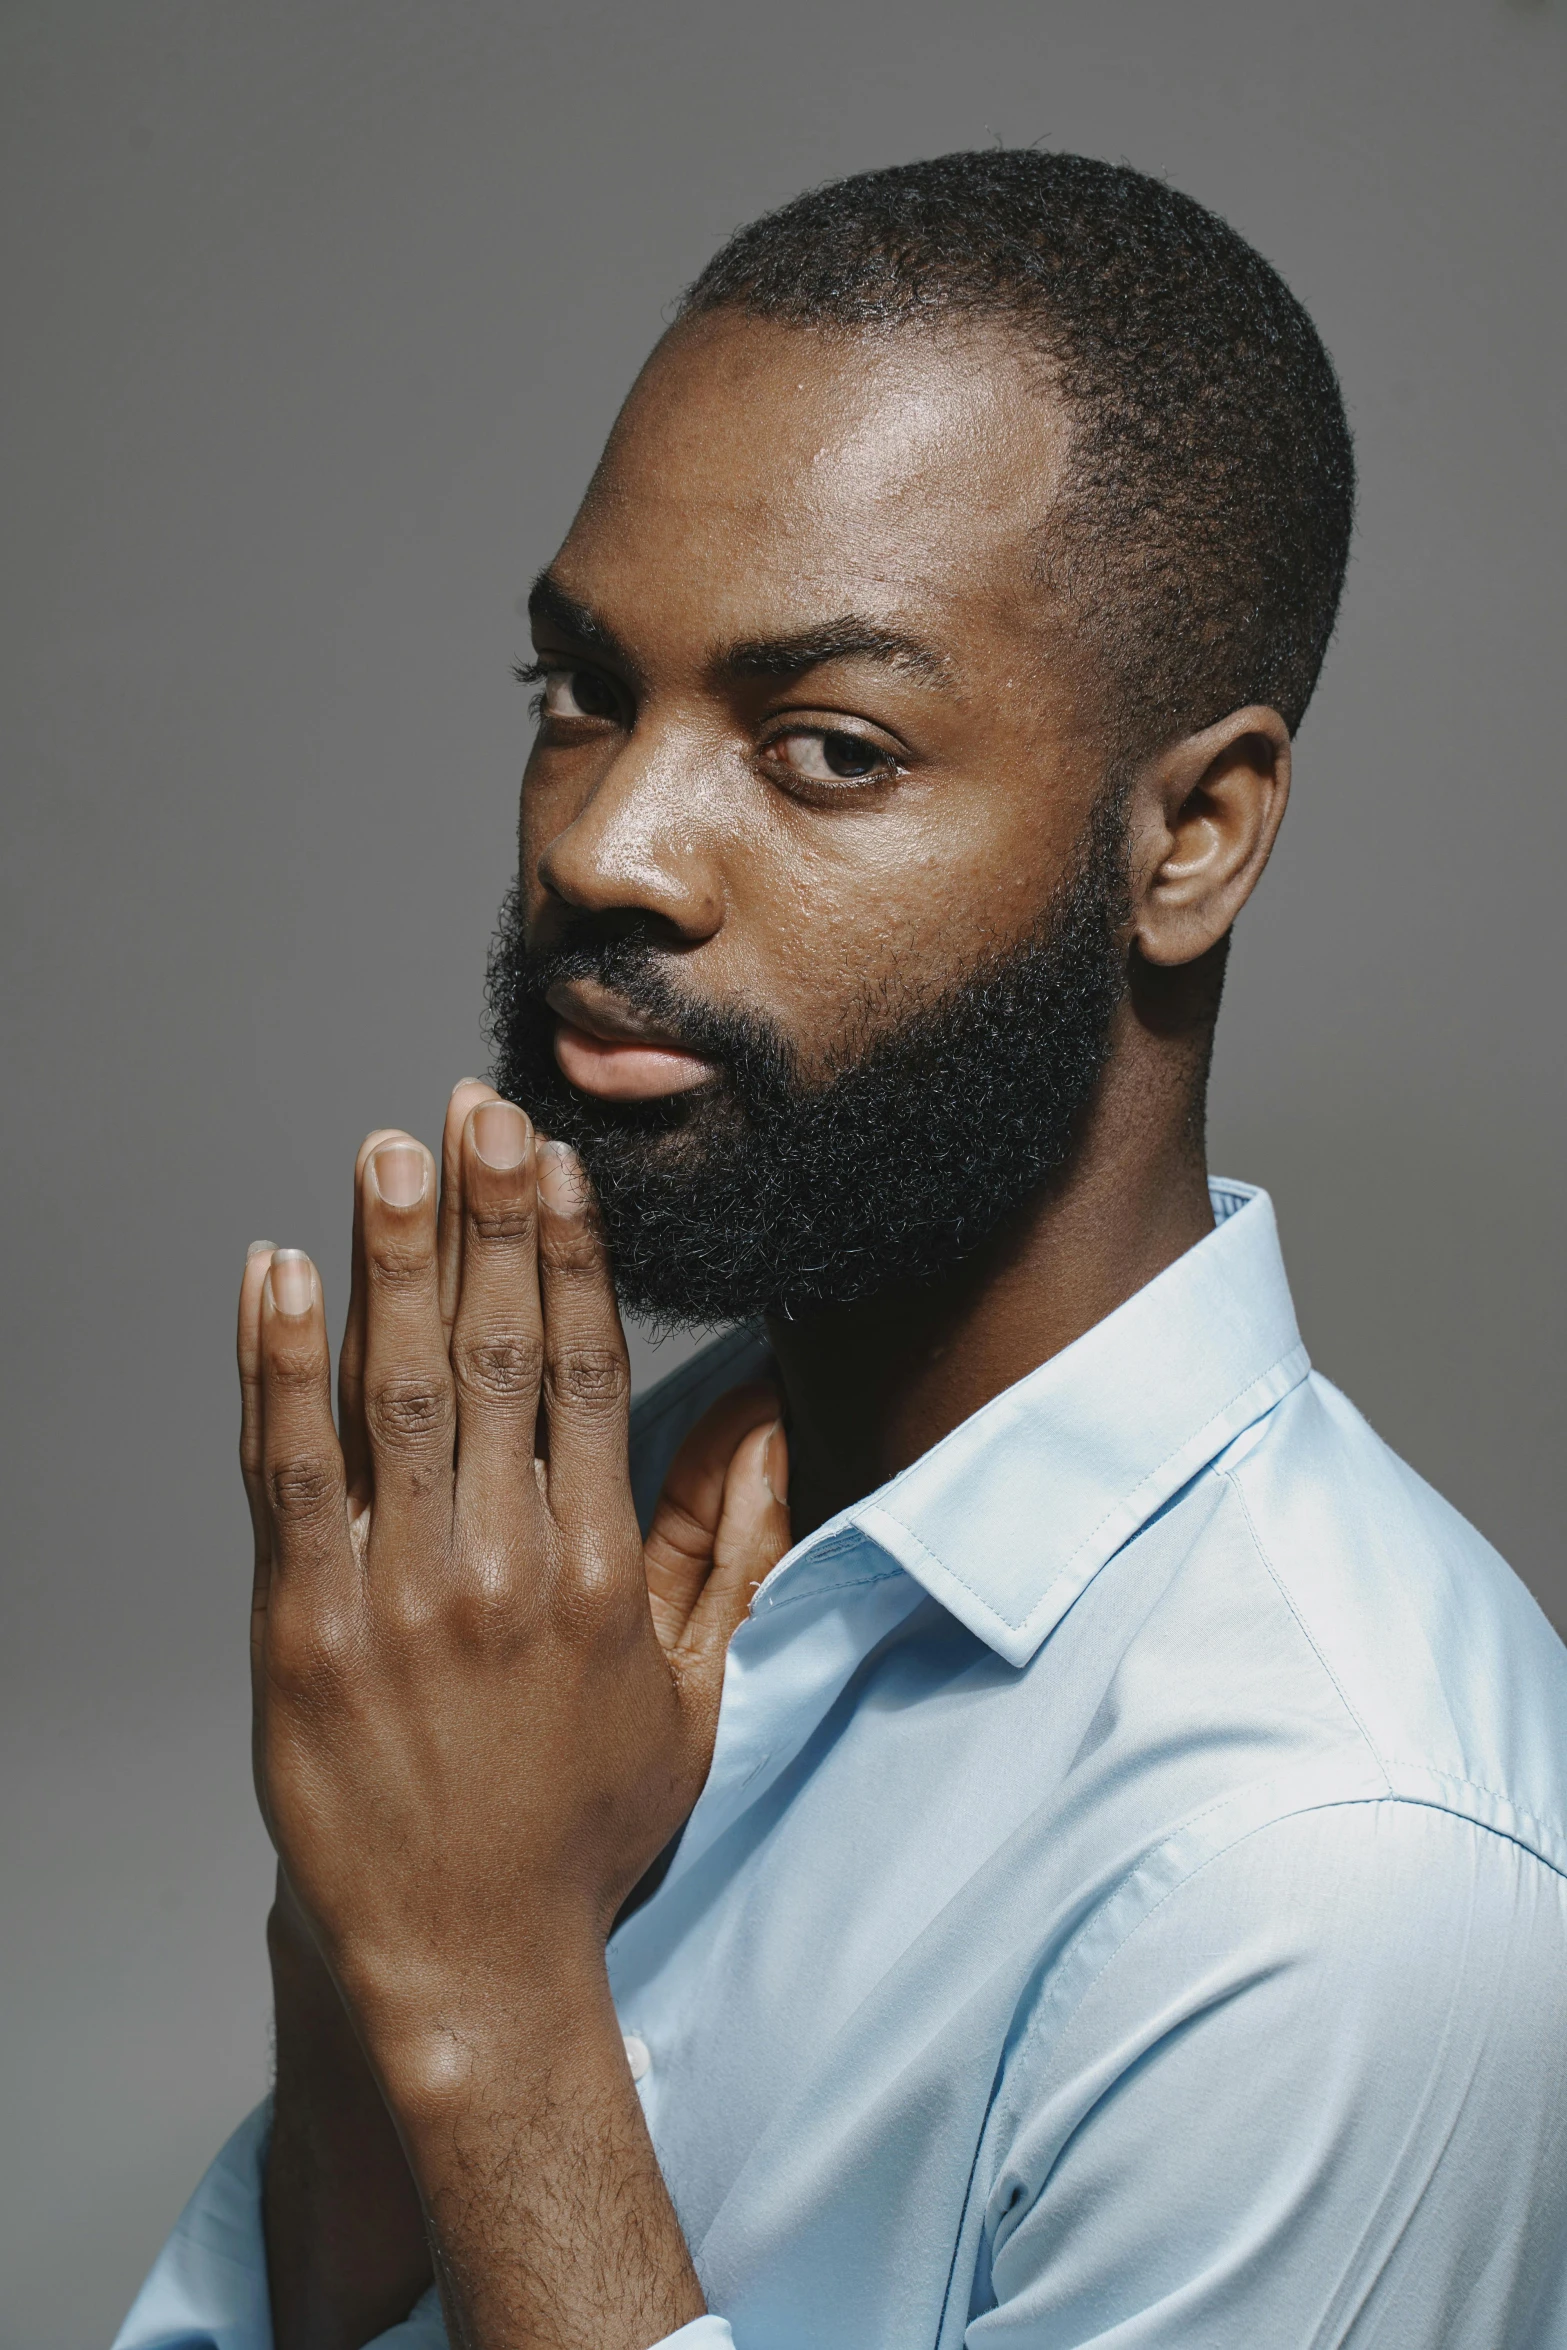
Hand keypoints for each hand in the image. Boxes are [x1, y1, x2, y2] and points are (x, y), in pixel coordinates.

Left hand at [239, 1085, 790, 2347]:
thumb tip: (765, 1421)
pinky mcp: (305, 1632)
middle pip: (495, 1354)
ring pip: (399, 1391)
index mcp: (602, 1572)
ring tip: (389, 1151)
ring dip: (395, 1260)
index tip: (559, 1167)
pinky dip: (279, 1372)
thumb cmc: (583, 1828)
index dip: (569, 1258)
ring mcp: (402, 1595)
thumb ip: (734, 1551)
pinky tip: (278, 1279)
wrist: (467, 1959)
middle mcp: (508, 1565)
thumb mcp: (696, 1697)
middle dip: (488, 1219)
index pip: (584, 1374)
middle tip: (477, 1110)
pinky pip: (290, 1476)